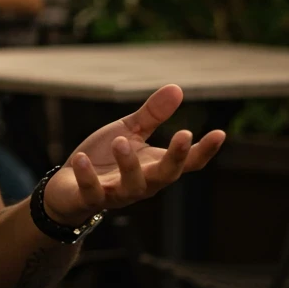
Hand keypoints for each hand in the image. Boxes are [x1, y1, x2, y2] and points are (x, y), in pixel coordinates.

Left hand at [42, 85, 225, 224]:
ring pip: (132, 186)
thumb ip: (152, 115)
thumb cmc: (104, 158)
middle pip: (166, 175)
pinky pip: (92, 192)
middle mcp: (142, 183)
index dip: (204, 150)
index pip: (187, 162)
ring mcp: (117, 193)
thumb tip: (177, 88)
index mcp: (154, 166)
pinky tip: (82, 158)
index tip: (220, 132)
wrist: (68, 187)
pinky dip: (88, 176)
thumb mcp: (128, 132)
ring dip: (128, 164)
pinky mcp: (90, 199)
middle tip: (184, 134)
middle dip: (176, 157)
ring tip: (121, 141)